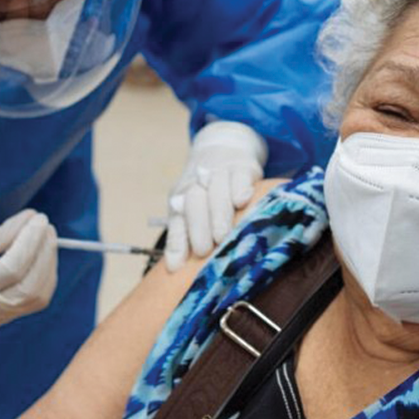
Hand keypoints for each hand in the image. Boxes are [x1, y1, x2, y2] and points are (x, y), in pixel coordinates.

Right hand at [0, 210, 57, 332]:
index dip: (29, 241)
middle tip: (45, 224)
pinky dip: (44, 277)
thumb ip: (0, 234)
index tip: (37, 217)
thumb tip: (32, 218)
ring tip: (46, 237)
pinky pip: (34, 300)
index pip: (11, 268)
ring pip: (37, 296)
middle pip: (30, 285)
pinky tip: (42, 256)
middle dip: (44, 252)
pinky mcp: (4, 318)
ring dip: (48, 264)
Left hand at [164, 121, 267, 270]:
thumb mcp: (194, 211)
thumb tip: (175, 269)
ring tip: (223, 236)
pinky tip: (242, 201)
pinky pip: (239, 176)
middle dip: (198, 227)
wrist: (225, 149)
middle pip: (194, 202)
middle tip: (205, 250)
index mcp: (182, 198)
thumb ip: (187, 236)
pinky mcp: (243, 167)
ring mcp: (220, 173)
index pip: (177, 220)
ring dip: (218, 213)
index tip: (175, 266)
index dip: (176, 243)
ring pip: (216, 189)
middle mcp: (198, 184)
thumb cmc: (209, 193)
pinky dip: (240, 189)